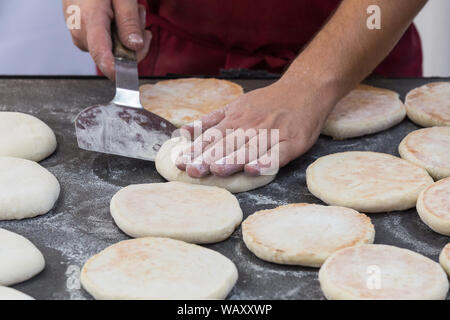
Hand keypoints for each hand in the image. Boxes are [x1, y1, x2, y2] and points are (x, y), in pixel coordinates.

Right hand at [63, 0, 150, 78]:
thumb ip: (129, 20)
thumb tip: (135, 47)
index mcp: (90, 20)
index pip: (100, 52)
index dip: (112, 68)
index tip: (120, 76)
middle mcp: (82, 35)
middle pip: (118, 55)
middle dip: (135, 39)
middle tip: (138, 15)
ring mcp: (81, 40)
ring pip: (117, 52)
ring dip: (128, 35)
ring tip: (125, 12)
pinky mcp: (85, 42)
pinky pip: (110, 48)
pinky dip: (120, 36)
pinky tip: (119, 19)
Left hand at [176, 79, 332, 176]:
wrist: (304, 89)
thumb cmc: (267, 102)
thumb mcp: (236, 106)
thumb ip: (211, 120)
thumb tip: (184, 132)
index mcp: (235, 120)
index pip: (212, 138)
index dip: (196, 151)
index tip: (181, 162)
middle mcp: (251, 127)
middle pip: (227, 145)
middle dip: (208, 158)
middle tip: (193, 171)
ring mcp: (271, 134)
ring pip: (249, 150)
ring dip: (233, 160)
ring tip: (218, 170)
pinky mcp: (291, 142)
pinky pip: (277, 154)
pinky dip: (265, 162)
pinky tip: (254, 170)